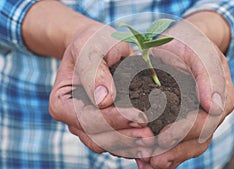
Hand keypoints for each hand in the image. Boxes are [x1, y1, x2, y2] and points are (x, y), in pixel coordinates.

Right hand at [49, 24, 153, 157]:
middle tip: (150, 134)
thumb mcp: (91, 47)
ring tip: (153, 139)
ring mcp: (90, 127)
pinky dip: (133, 143)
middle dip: (125, 137)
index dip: (113, 120)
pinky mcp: (106, 128)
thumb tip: (103, 100)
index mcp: (62, 103)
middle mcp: (74, 120)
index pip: (86, 119)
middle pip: (97, 138)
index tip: (139, 116)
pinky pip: (117, 143)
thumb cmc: (93, 43)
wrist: (100, 48)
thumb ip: (94, 70)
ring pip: (108, 145)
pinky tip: (150, 139)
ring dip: (131, 144)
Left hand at [136, 12, 233, 167]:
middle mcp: (214, 113)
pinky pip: (179, 144)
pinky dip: (165, 154)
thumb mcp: (199, 50)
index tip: (160, 138)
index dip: (183, 133)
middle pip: (197, 141)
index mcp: (221, 97)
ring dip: (167, 157)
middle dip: (172, 151)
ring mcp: (201, 120)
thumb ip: (209, 75)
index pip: (205, 123)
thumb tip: (214, 108)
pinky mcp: (187, 122)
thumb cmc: (190, 44)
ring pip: (188, 147)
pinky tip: (146, 162)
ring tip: (146, 163)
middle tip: (148, 158)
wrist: (184, 43)